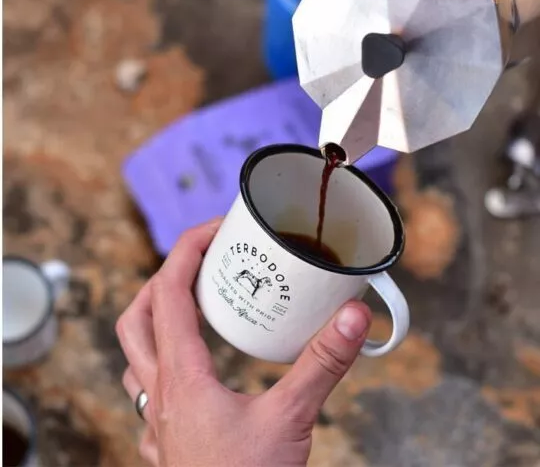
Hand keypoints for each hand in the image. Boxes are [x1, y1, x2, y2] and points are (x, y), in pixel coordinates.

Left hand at [116, 218, 370, 466]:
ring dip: (156, 317)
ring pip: (136, 352)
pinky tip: (191, 364)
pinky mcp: (169, 437)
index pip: (169, 293)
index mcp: (183, 376)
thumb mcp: (291, 421)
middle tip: (199, 263)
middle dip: (164, 278)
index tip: (214, 229)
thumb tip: (353, 319)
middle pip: (139, 316)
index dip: (186, 250)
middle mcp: (162, 392)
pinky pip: (148, 385)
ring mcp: (160, 417)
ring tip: (191, 302)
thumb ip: (322, 366)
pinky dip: (163, 358)